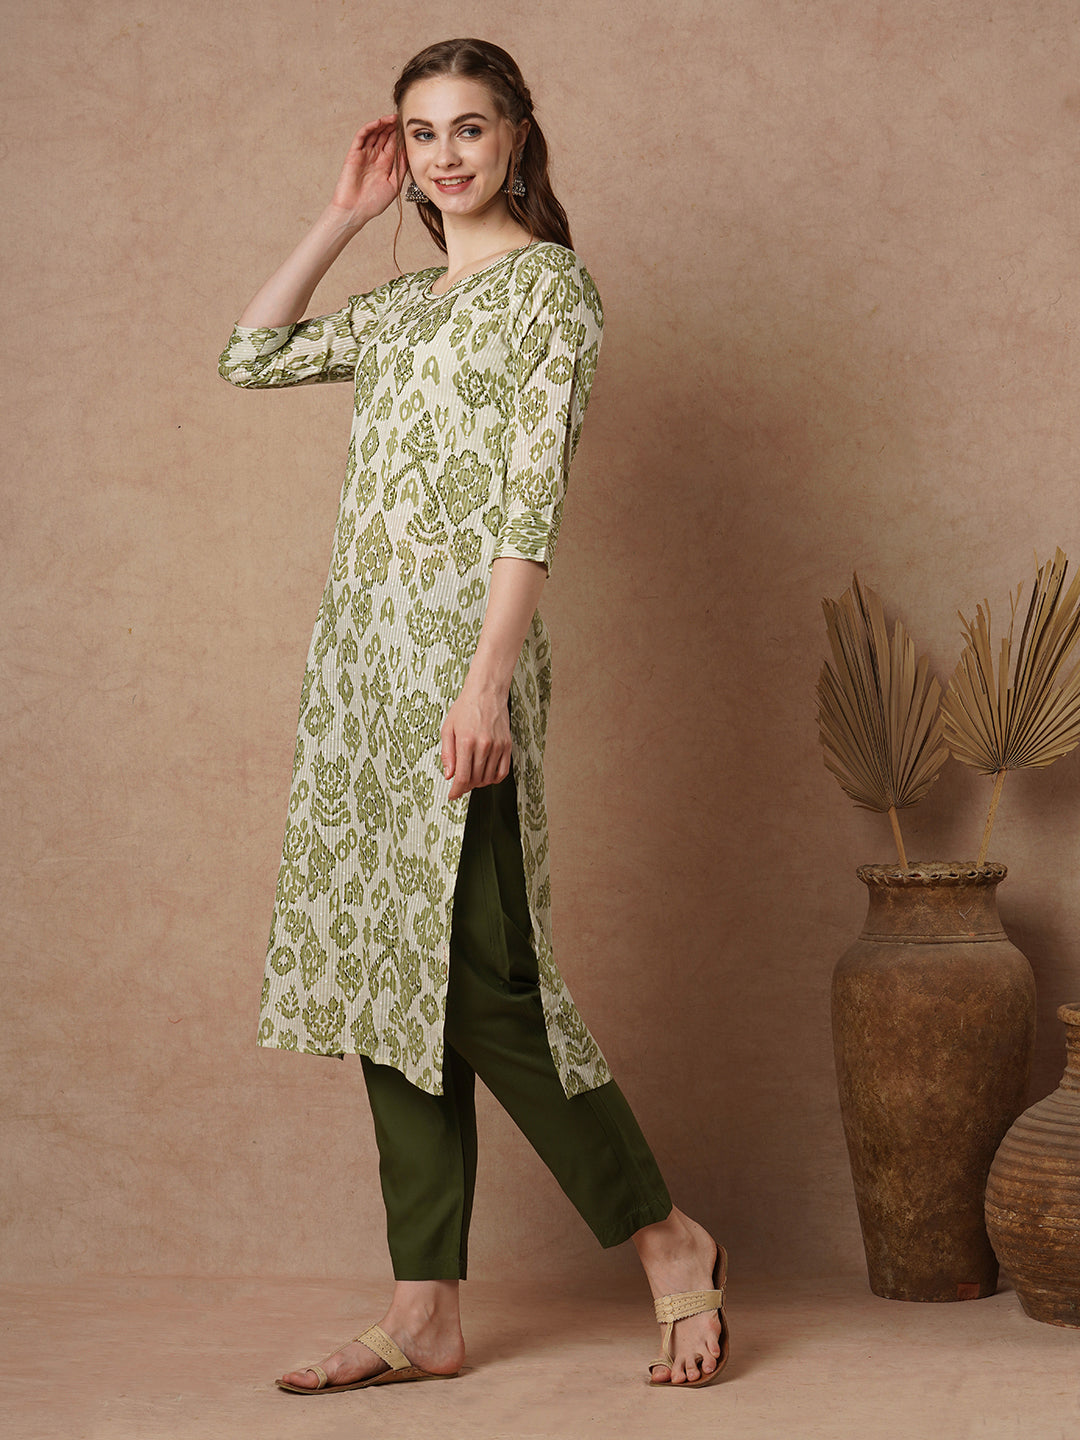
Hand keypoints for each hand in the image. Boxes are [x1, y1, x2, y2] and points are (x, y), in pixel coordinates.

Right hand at [329, 116, 404, 227]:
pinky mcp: (354, 154)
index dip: (400, 136)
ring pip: (374, 134)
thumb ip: (401, 168)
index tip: (409, 128)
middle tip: (402, 118)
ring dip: (383, 124)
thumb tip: (408, 152)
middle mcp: (375, 157)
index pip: (394, 145)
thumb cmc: (374, 203)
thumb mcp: (394, 184)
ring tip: (393, 118)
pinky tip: (379, 123)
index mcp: (385, 165)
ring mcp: (364, 154)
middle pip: (385, 136)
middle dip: (393, 127)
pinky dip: (369, 128)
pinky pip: (361, 137)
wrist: (355, 211)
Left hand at [441, 683, 511, 800]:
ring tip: (471, 777)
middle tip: (459, 784)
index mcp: (466, 742)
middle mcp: (484, 746)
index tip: (452, 796)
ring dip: (478, 783)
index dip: (456, 791)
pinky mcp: (507, 745)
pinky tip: (485, 775)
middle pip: (475, 779)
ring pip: (488, 778)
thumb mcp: (448, 729)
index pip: (462, 777)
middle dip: (465, 787)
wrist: (486, 692)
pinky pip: (502, 771)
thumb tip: (449, 775)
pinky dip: (493, 778)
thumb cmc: (465, 708)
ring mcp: (498, 746)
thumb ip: (447, 754)